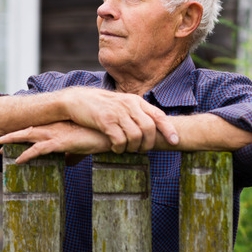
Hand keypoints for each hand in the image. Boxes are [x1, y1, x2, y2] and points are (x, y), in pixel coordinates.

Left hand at [0, 121, 111, 163]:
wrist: (109, 132)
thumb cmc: (98, 138)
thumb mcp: (82, 147)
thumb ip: (72, 154)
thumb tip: (68, 162)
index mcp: (59, 127)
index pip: (37, 129)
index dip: (24, 134)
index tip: (12, 139)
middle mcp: (55, 128)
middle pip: (28, 131)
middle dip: (13, 136)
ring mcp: (56, 134)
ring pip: (28, 136)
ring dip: (13, 141)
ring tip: (0, 148)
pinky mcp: (60, 143)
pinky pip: (38, 150)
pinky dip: (26, 155)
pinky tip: (17, 161)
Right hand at [59, 88, 178, 152]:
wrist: (76, 100)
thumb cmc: (101, 105)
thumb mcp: (122, 104)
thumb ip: (136, 112)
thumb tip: (152, 127)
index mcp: (136, 101)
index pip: (158, 115)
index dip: (169, 129)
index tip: (175, 141)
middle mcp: (129, 105)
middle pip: (149, 128)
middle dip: (148, 144)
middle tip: (142, 151)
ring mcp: (117, 112)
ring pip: (135, 136)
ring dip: (132, 148)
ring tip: (126, 150)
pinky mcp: (105, 120)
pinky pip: (119, 140)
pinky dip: (119, 148)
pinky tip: (115, 148)